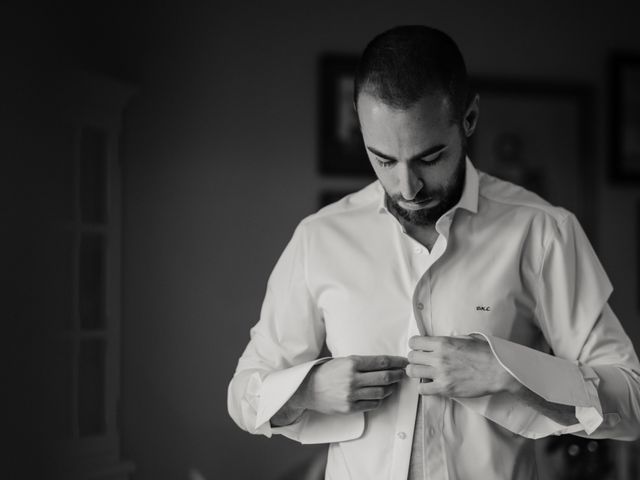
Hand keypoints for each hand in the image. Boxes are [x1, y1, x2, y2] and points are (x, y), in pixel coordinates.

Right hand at [293, 355, 407, 414]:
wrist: (307, 389)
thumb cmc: (327, 372)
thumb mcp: (343, 361)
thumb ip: (362, 363)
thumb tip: (385, 364)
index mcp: (351, 363)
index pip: (381, 362)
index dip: (396, 362)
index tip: (403, 362)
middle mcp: (352, 378)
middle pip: (385, 377)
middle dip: (397, 375)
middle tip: (402, 373)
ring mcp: (351, 394)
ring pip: (381, 392)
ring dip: (390, 388)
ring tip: (392, 385)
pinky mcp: (350, 407)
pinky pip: (372, 404)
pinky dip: (379, 399)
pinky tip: (380, 395)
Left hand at [406, 335, 517, 397]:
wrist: (499, 371)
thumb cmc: (486, 354)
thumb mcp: (465, 339)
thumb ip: (448, 340)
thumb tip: (436, 342)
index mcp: (443, 343)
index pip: (414, 342)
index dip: (415, 345)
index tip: (420, 348)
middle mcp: (438, 357)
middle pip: (411, 357)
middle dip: (415, 358)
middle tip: (422, 361)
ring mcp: (441, 374)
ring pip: (412, 372)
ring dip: (416, 371)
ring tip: (425, 372)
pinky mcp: (445, 388)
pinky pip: (422, 389)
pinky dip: (423, 387)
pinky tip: (431, 384)